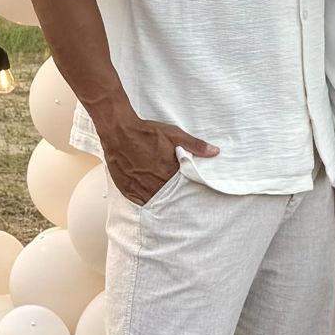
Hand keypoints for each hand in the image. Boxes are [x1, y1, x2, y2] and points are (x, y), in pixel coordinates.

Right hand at [99, 115, 217, 205]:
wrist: (119, 132)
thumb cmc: (147, 132)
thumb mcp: (174, 135)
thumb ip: (195, 145)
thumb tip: (215, 152)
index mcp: (170, 172)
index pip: (185, 189)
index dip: (188, 192)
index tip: (192, 195)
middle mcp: (156, 183)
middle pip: (170, 198)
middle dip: (175, 198)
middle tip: (180, 202)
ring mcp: (141, 188)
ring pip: (155, 202)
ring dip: (161, 201)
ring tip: (165, 200)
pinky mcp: (128, 189)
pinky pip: (140, 202)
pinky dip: (146, 200)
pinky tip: (150, 197)